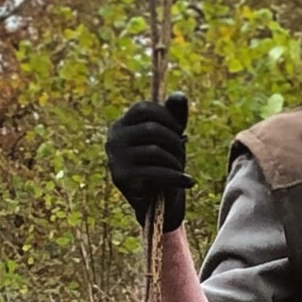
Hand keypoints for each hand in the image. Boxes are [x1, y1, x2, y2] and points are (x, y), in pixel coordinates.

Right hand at [104, 95, 192, 233]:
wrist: (157, 204)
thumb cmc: (164, 165)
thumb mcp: (170, 138)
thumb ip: (175, 116)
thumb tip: (179, 96)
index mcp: (121, 125)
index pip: (143, 108)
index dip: (167, 116)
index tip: (180, 130)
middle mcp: (113, 139)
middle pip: (151, 129)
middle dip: (174, 140)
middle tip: (182, 152)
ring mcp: (115, 159)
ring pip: (155, 151)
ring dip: (176, 160)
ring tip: (181, 169)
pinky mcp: (122, 179)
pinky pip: (156, 172)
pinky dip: (177, 177)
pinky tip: (188, 182)